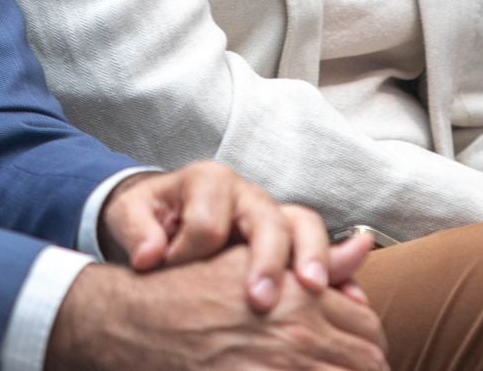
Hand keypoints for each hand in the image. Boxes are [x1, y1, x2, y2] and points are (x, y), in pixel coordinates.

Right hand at [46, 247, 387, 370]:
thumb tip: (363, 245)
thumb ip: (319, 260)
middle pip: (366, 363)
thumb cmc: (195, 285)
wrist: (135, 319)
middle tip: (353, 370)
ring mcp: (276, 365)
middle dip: (365, 369)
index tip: (364, 358)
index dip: (370, 349)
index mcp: (304, 295)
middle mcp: (297, 331)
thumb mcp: (256, 260)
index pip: (369, 330)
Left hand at [98, 161, 348, 311]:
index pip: (208, 220)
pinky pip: (323, 251)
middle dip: (267, 259)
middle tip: (261, 300)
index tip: (166, 271)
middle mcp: (248, 194)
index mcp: (210, 182)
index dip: (188, 252)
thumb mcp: (130, 215)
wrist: (167, 216)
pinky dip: (341, 272)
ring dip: (313, 259)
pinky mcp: (289, 241)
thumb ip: (136, 230)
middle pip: (269, 218)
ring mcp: (274, 216)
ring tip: (314, 290)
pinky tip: (351, 299)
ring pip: (304, 227)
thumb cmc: (151, 217)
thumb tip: (150, 256)